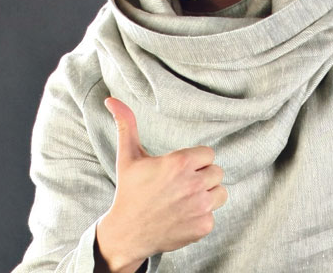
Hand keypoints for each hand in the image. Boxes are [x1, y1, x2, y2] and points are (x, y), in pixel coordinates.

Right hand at [95, 97, 227, 271]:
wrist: (127, 233)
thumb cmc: (129, 191)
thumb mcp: (128, 157)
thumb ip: (126, 125)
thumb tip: (111, 99)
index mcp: (180, 163)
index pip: (208, 154)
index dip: (195, 162)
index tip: (179, 170)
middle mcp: (193, 184)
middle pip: (217, 172)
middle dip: (201, 177)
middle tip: (181, 186)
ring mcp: (200, 206)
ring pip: (220, 193)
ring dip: (207, 196)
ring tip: (185, 200)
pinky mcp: (203, 226)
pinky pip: (214, 214)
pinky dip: (202, 216)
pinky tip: (183, 216)